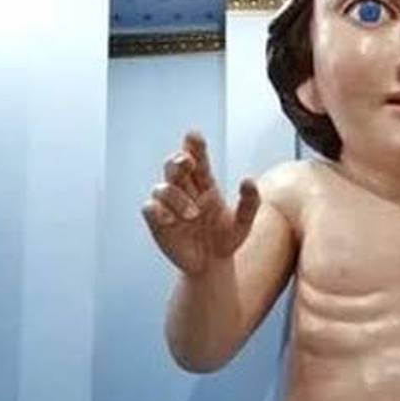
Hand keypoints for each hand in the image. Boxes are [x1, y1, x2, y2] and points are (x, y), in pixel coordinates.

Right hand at [141, 130, 259, 274]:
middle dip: (179, 160)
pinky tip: (172, 219)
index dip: (194, 145)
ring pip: (163, 187)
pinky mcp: (158, 222)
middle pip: (174, 165)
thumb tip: (248, 180)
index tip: (194, 135)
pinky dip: (158, 210)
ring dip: (177, 198)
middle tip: (188, 162)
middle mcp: (185, 190)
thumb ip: (249, 202)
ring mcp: (169, 205)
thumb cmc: (226, 239)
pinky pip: (150, 207)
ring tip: (193, 215)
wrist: (211, 265)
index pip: (198, 159)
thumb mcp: (243, 223)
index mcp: (205, 184)